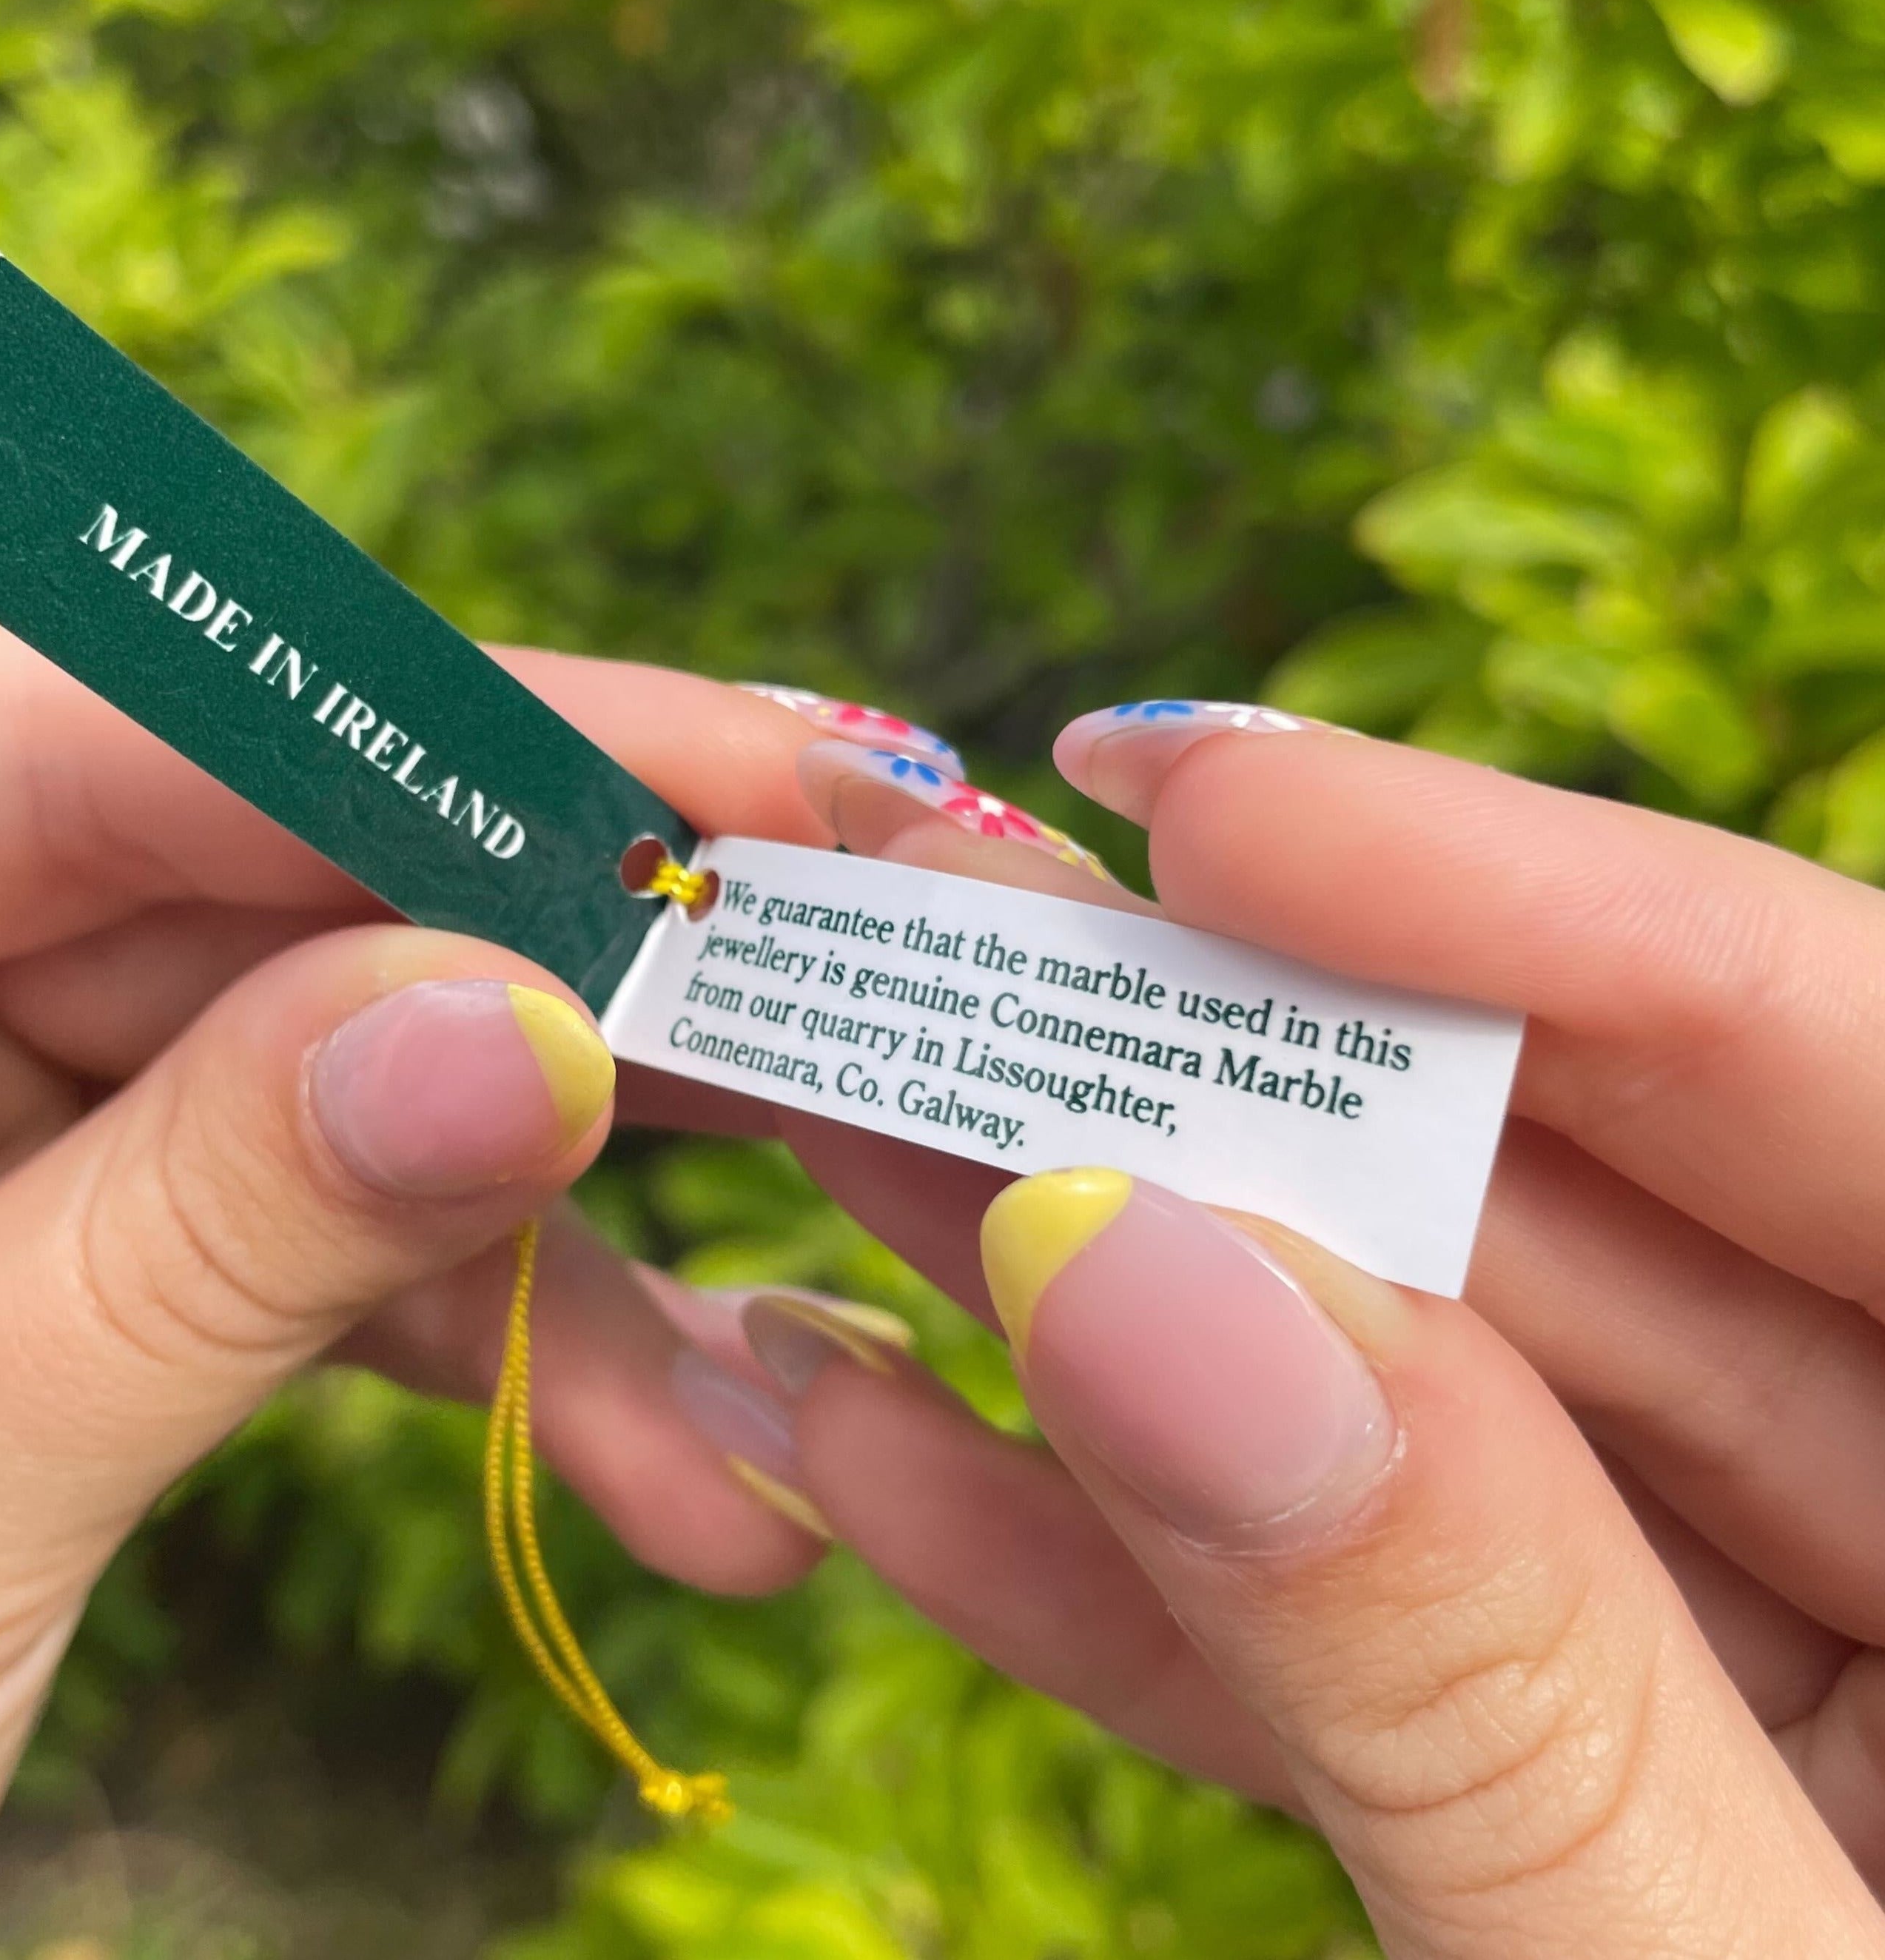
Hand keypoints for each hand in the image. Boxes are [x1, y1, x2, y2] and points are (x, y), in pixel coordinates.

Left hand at [0, 621, 855, 1958]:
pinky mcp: (61, 1252)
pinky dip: (493, 1351)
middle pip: (269, 890)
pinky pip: (310, 1246)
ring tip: (813, 1288)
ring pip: (330, 1078)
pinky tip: (682, 1470)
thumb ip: (207, 1232)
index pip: (106, 738)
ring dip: (571, 1221)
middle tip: (852, 994)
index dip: (454, 742)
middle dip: (568, 982)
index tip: (746, 773)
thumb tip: (532, 1029)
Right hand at [700, 712, 1884, 1954]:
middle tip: (919, 948)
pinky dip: (1129, 1576)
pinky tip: (870, 1453)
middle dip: (1222, 1094)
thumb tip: (1128, 1260)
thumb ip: (1468, 1660)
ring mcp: (1792, 1687)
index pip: (1850, 1067)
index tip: (1187, 791)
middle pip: (1582, 1224)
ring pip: (1425, 1416)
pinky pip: (1368, 1647)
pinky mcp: (1607, 1819)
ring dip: (1107, 1301)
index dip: (1514, 899)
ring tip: (829, 1143)